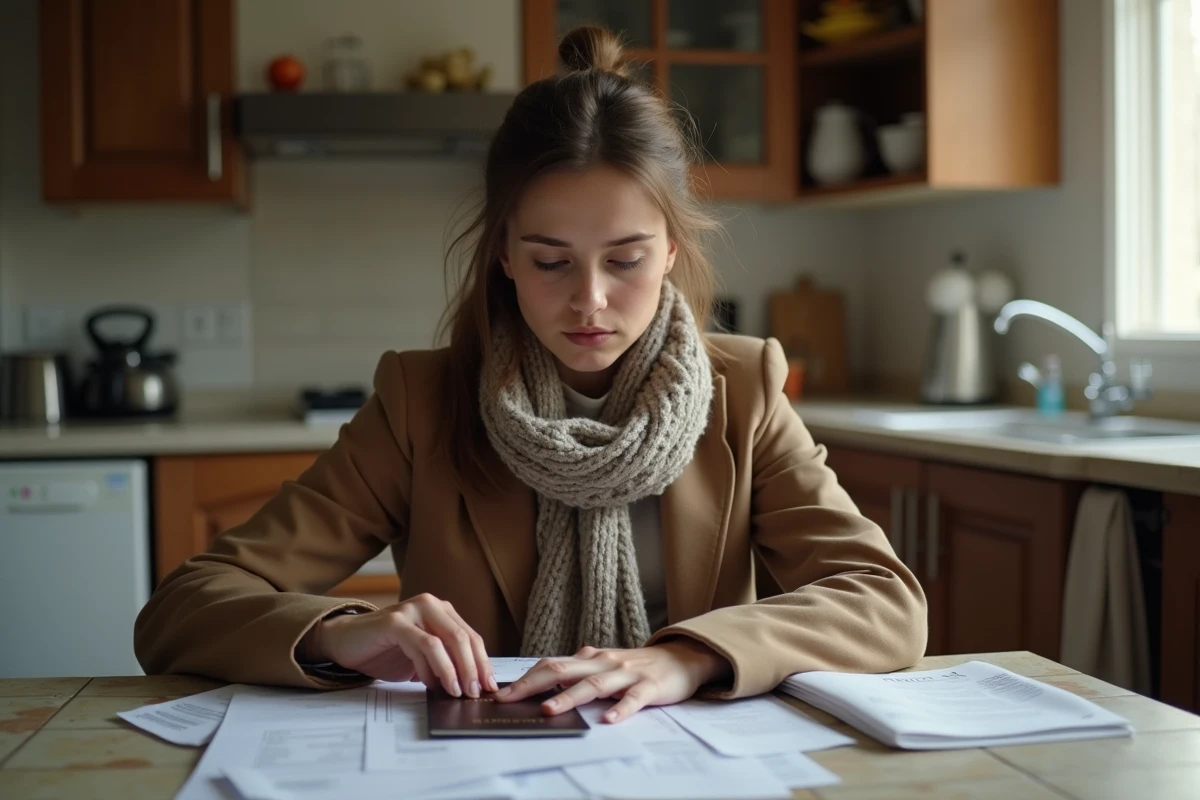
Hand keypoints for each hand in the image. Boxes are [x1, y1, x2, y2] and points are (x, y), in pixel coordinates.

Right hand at [301, 594, 496, 697]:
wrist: (346, 642)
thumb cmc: (386, 651)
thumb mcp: (422, 657)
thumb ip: (444, 662)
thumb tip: (472, 686)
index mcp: (442, 611)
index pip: (471, 637)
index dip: (483, 662)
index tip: (490, 686)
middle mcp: (430, 605)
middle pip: (463, 638)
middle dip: (473, 668)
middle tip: (476, 692)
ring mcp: (412, 610)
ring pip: (446, 641)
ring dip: (455, 671)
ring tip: (457, 692)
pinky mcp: (395, 621)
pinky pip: (423, 645)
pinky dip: (431, 667)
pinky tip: (432, 684)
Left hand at [495, 638, 731, 723]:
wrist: (681, 658)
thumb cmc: (638, 666)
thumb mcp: (605, 664)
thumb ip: (579, 670)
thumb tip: (544, 678)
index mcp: (591, 658)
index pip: (551, 665)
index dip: (526, 678)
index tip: (501, 693)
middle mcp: (604, 662)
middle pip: (563, 670)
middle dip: (534, 685)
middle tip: (510, 699)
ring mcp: (626, 674)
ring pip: (593, 685)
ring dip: (569, 697)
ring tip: (550, 709)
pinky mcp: (649, 687)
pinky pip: (632, 700)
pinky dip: (619, 710)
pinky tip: (607, 720)